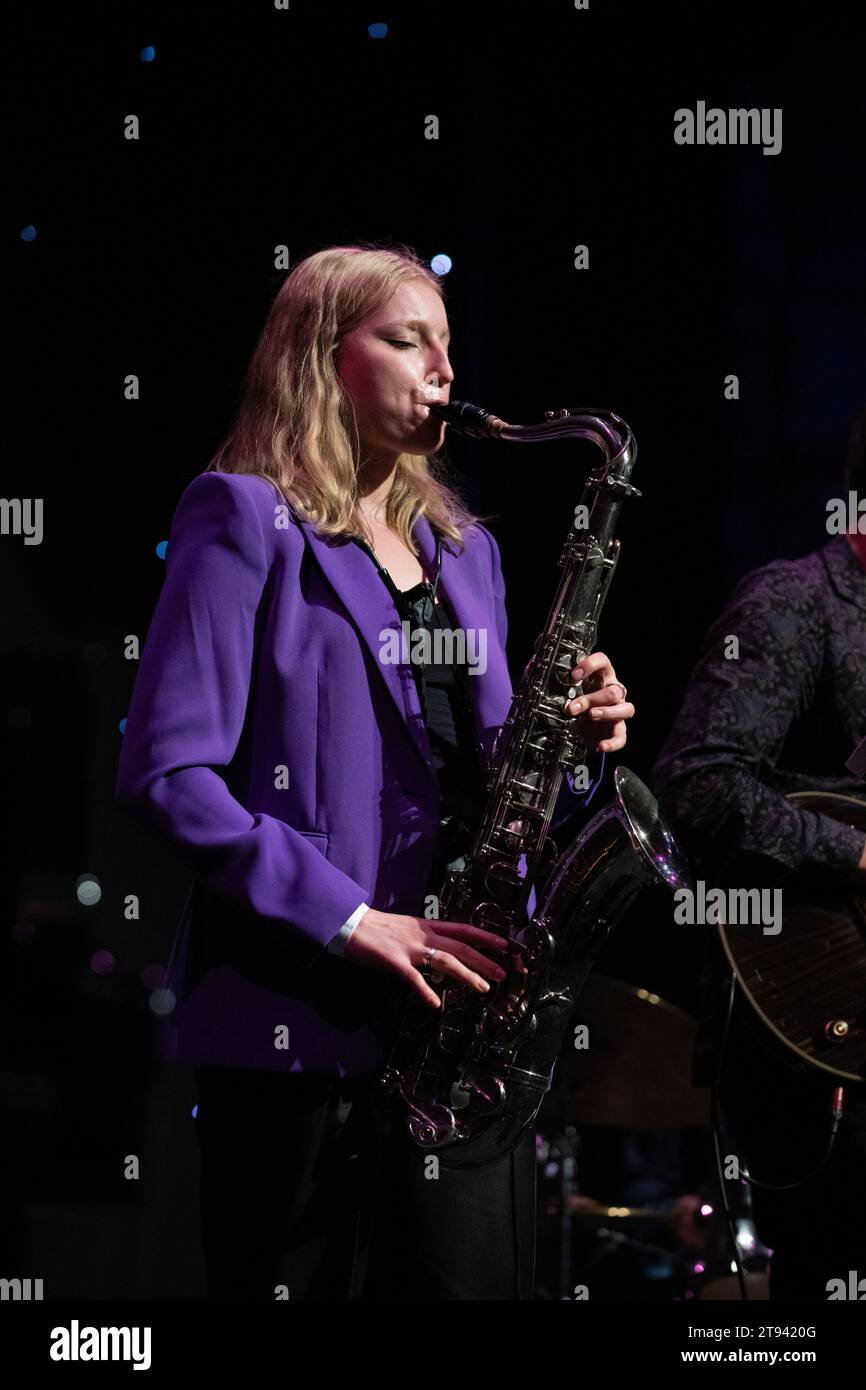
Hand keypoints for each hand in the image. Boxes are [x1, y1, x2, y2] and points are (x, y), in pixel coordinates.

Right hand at [343, 908, 508, 1008]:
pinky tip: (435, 1004)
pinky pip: (413, 978)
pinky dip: (425, 991)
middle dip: (483, 960)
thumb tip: (439, 955)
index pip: (462, 930)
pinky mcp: (393, 960)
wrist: (349, 924)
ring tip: (482, 988)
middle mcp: (422, 935)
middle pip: (460, 946)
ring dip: (466, 974)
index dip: (485, 937)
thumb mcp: (405, 928)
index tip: (505, 945)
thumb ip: (423, 939)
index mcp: (425, 926)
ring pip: (444, 959)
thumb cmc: (375, 928)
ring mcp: (409, 947)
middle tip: (502, 974)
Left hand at [563, 650, 633, 752]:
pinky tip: (600, 746)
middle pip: (612, 691)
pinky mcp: (618, 730)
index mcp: (602, 677)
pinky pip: (622, 737)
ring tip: (591, 716)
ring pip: (626, 709)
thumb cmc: (577, 701)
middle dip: (591, 699)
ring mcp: (618, 711)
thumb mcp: (567, 691)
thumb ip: (558, 683)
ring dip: (607, 712)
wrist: (582, 726)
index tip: (573, 675)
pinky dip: (612, 743)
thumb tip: (538, 674)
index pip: (603, 662)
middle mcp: (614, 692)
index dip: (590, 665)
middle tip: (572, 707)